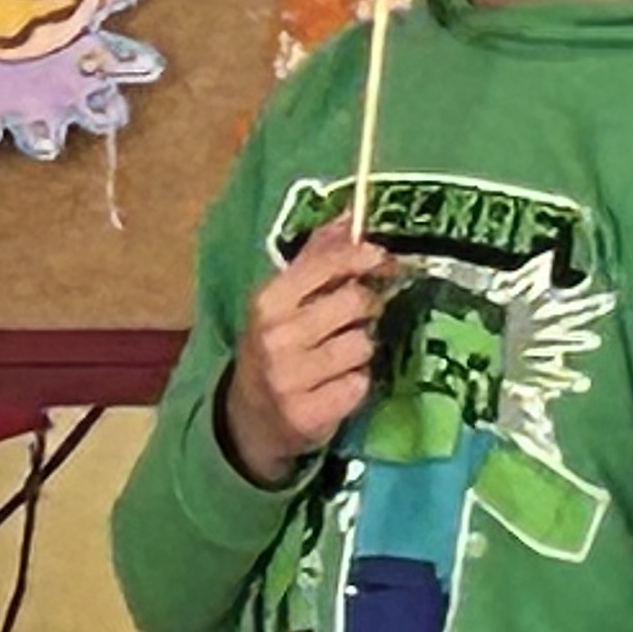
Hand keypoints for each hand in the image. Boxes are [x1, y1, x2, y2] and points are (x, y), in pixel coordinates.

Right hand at [222, 224, 392, 485]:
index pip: (328, 263)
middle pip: (355, 303)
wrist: (250, 418)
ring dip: (362, 351)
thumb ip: (317, 256)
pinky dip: (357, 385)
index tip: (382, 262)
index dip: (364, 258)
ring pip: (363, 345)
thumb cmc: (275, 347)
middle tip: (358, 318)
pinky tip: (337, 386)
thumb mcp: (283, 300)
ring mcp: (289, 378)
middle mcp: (275, 337)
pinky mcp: (308, 414)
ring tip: (341, 357)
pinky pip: (360, 385)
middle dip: (366, 308)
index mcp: (267, 301)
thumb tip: (350, 213)